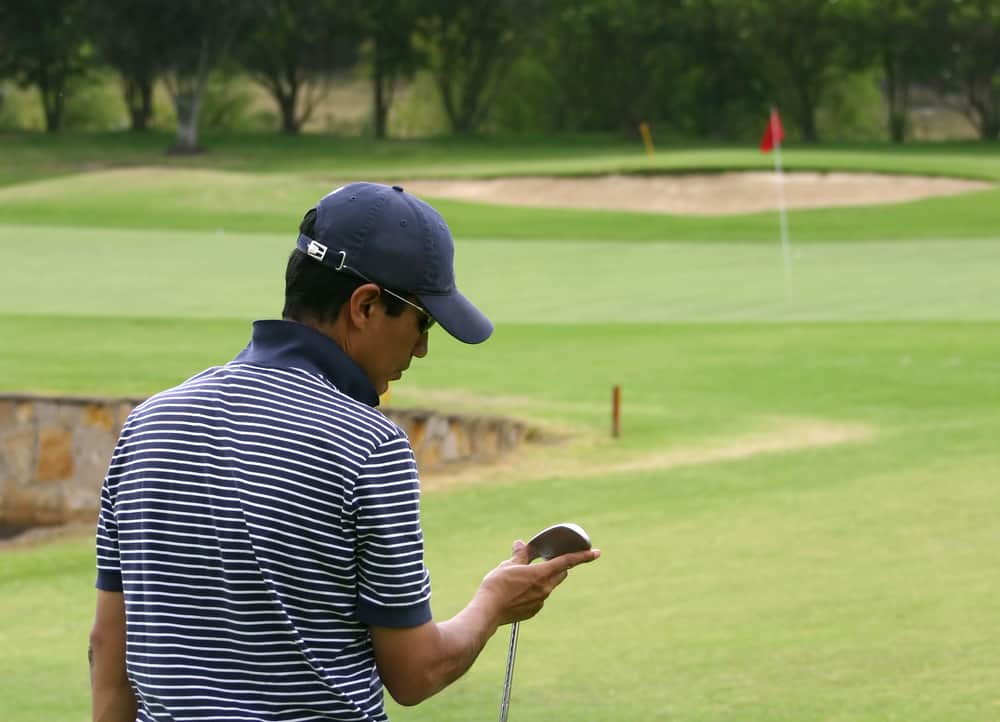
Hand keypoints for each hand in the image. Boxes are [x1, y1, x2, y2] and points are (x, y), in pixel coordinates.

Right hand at [476, 540, 600, 625]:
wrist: (487, 612)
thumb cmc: (496, 586)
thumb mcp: (507, 565)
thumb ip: (519, 555)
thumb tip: (520, 544)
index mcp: (542, 574)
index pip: (567, 562)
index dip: (583, 556)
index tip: (597, 553)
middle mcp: (545, 588)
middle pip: (560, 574)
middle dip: (558, 566)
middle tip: (546, 560)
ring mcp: (540, 601)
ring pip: (548, 586)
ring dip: (542, 579)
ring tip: (521, 577)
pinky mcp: (534, 610)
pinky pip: (539, 597)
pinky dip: (533, 592)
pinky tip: (516, 592)